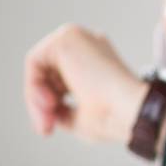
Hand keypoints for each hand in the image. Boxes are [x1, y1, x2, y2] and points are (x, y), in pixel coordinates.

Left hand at [23, 24, 147, 143]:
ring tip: (49, 116)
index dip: (49, 106)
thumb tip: (47, 111)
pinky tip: (49, 101)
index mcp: (98, 61)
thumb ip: (62, 111)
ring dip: (35, 97)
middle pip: (46, 73)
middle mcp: (89, 47)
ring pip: (38, 67)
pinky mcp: (68, 37)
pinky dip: (34, 85)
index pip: (59, 80)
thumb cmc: (115, 116)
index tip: (50, 128)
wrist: (132, 110)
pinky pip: (34, 61)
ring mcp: (79, 39)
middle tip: (47, 127)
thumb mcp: (80, 119)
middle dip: (40, 103)